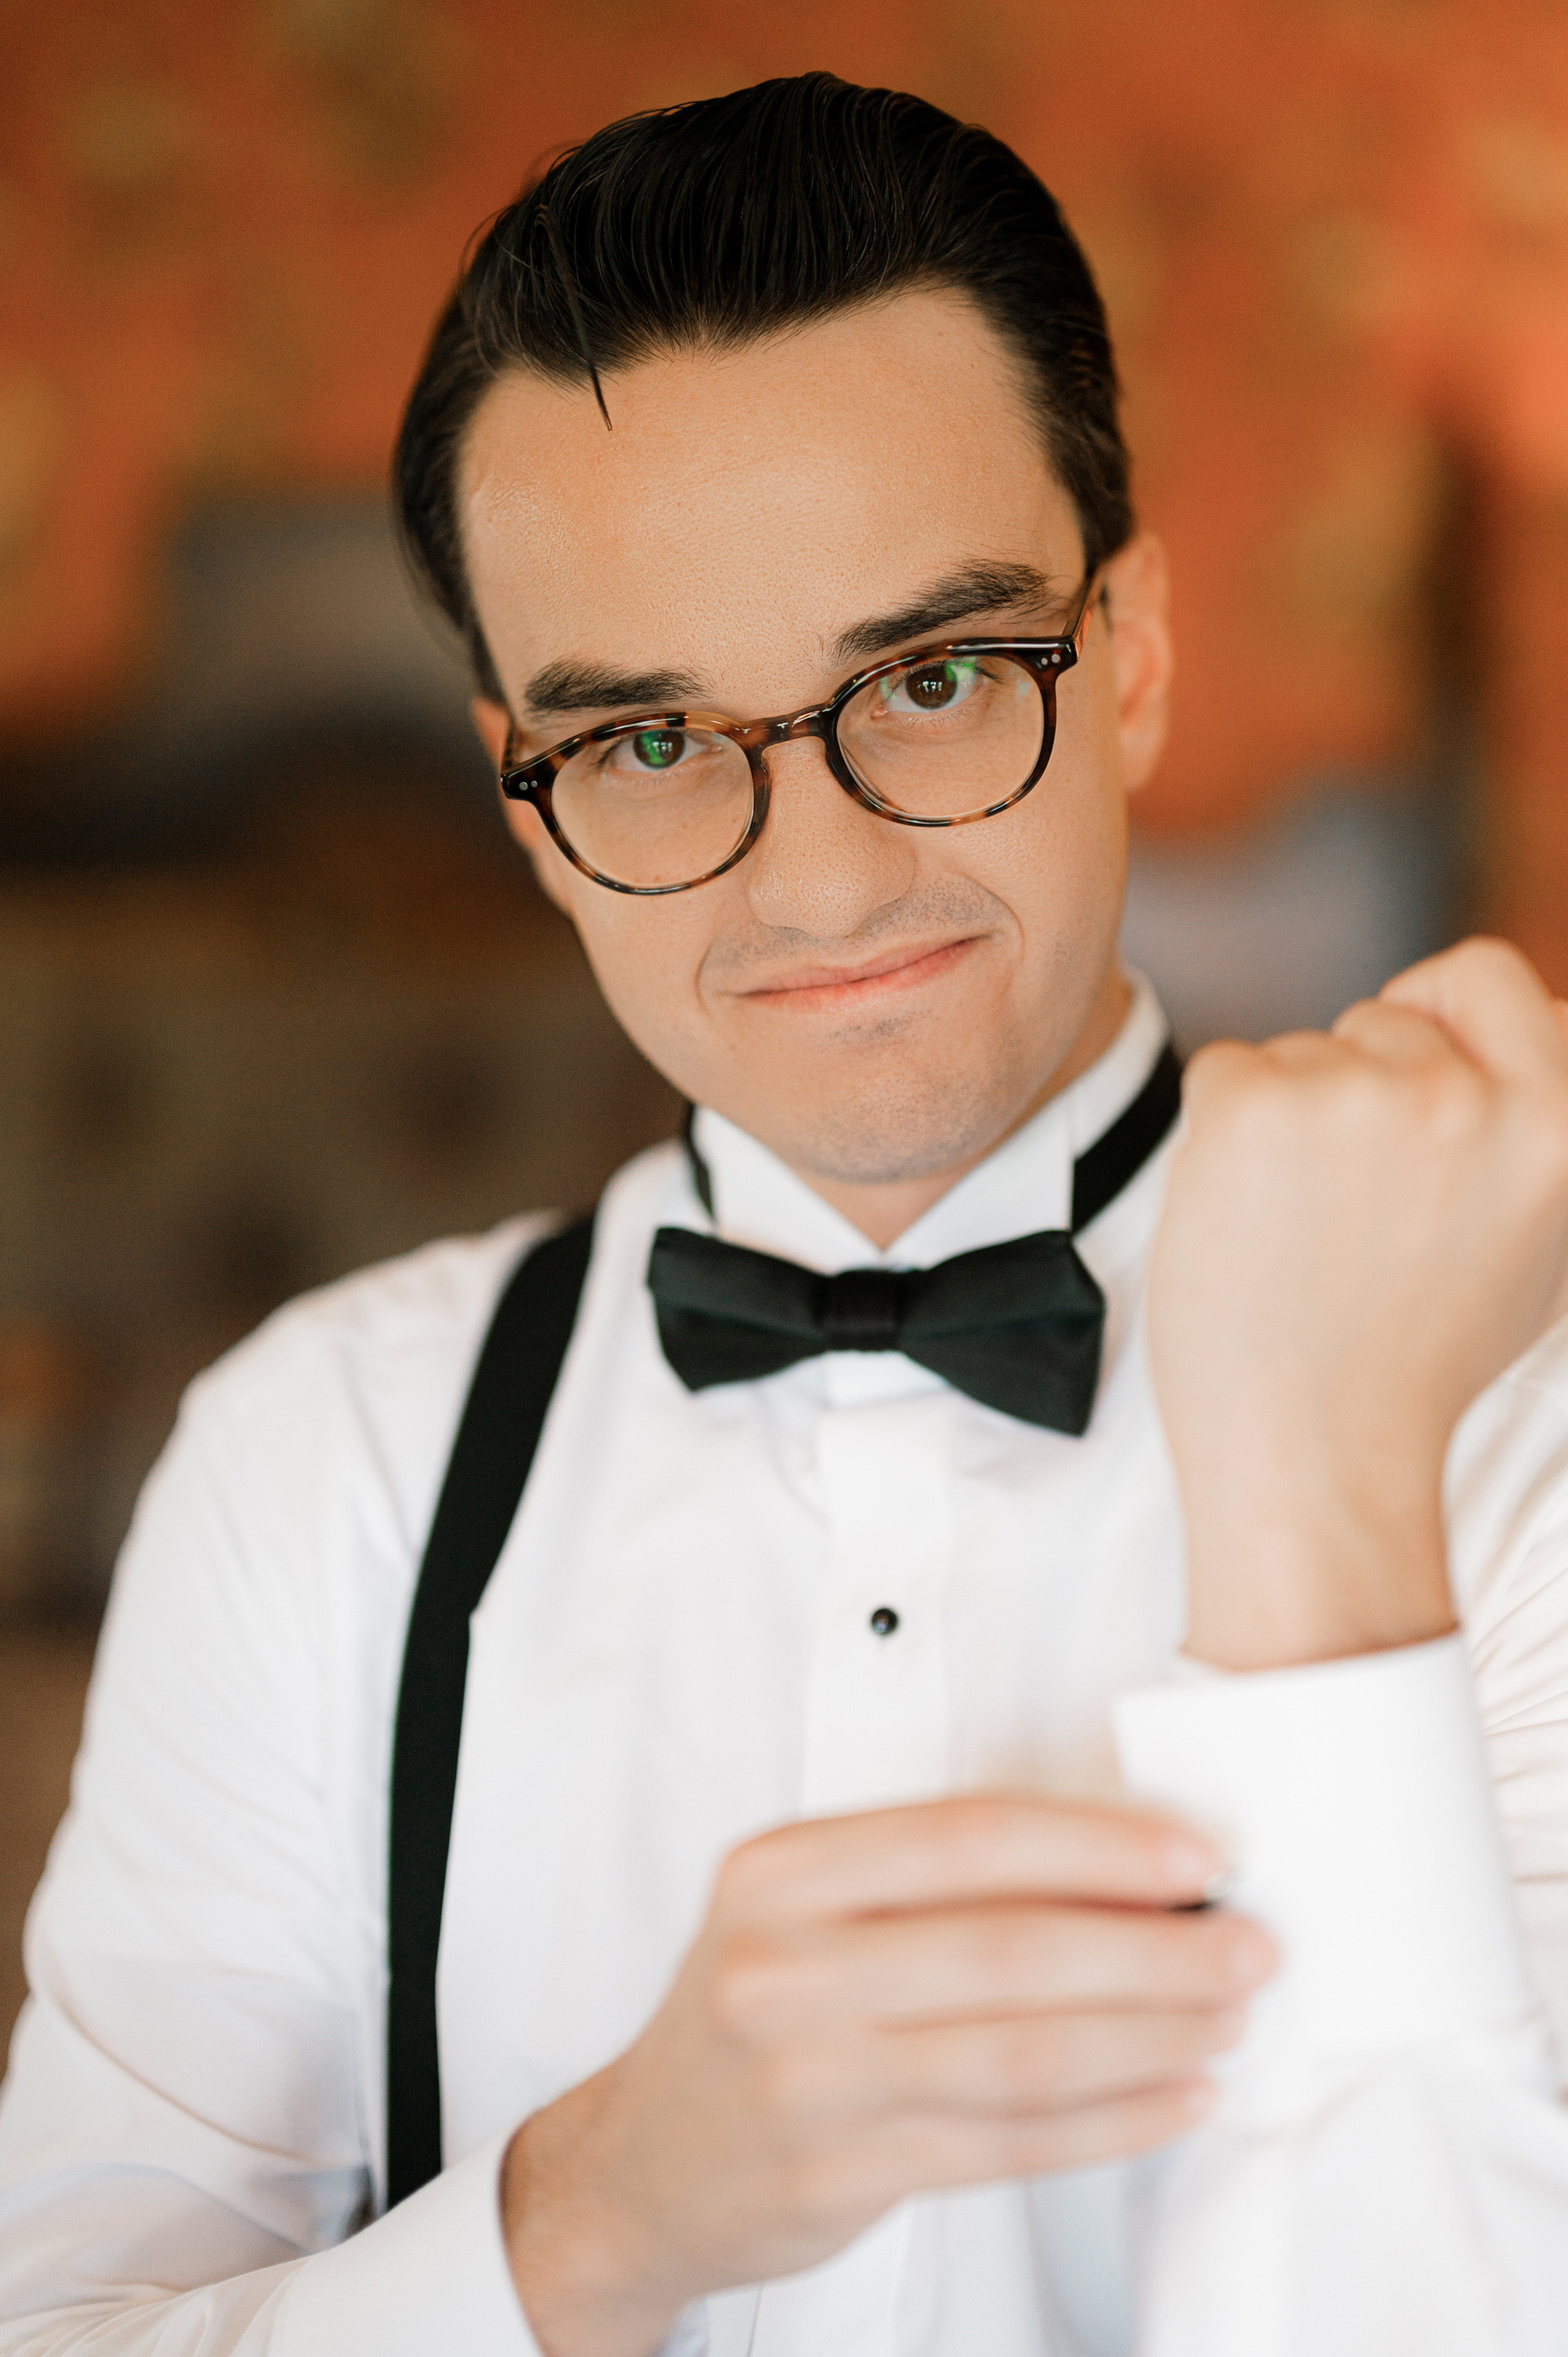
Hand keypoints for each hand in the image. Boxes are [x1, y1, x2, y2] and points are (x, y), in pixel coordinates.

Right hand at [501, 1795, 1273, 2356]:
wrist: (646, 2160)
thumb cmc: (759, 2009)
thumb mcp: (805, 1909)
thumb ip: (934, 1883)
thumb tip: (1130, 1873)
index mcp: (782, 1870)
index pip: (968, 1839)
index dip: (1098, 1846)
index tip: (1201, 1857)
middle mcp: (784, 1965)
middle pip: (1010, 1950)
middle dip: (1153, 1949)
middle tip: (1249, 1947)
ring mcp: (807, 2078)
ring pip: (1022, 2054)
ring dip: (1152, 2037)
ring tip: (1230, 2018)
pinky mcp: (839, 2176)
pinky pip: (1009, 2146)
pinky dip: (1111, 2123)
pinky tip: (1176, 2098)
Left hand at [1149, 936, 1567, 1670]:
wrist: (1312, 1458)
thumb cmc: (1414, 1368)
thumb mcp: (1534, 1244)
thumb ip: (1530, 1128)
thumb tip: (1538, 1018)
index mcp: (1556, 1121)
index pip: (1488, 975)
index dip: (1436, 1009)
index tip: (1405, 1067)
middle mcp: (1466, 1096)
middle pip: (1379, 1019)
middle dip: (1352, 1089)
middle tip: (1347, 1212)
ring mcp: (1356, 1096)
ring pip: (1297, 1054)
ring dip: (1285, 1124)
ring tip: (1303, 1238)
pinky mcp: (1252, 1107)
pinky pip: (1222, 1071)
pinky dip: (1218, 1137)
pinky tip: (1247, 1223)